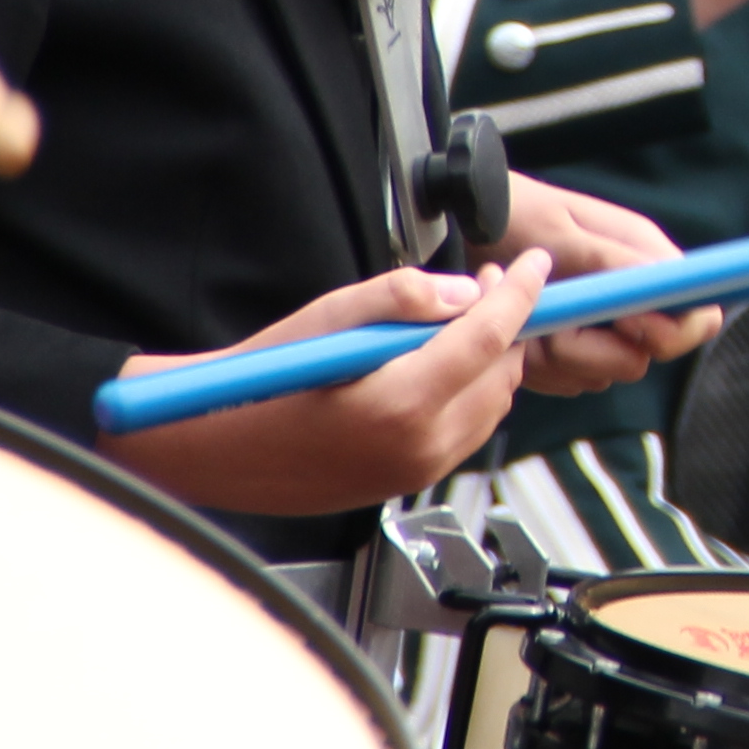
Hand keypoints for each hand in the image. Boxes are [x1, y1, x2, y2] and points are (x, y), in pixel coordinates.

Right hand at [102, 255, 546, 515]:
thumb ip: (404, 296)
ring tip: (458, 322)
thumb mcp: (330, 315)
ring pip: (491, 406)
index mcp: (403, 402)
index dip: (521, 294)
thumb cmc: (262, 379)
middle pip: (501, 375)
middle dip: (505, 324)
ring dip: (489, 360)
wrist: (214, 445)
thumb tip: (466, 293)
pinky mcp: (407, 481)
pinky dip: (468, 392)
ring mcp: (416, 470)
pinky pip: (464, 431)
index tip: (534, 266)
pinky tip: (437, 364)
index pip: (491, 338)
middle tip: (486, 284)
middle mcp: (419, 446)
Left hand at [495, 171, 724, 388]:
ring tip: (527, 320)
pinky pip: (569, 380)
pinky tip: (520, 334)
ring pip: (601, 374)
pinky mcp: (573, 350)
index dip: (672, 332)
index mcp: (645, 260)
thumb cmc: (516, 216)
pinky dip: (540, 366)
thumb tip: (666, 283)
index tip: (625, 324)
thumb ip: (614, 262)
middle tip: (553, 326)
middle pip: (643, 357)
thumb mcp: (562, 233)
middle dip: (593, 351)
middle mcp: (632, 298)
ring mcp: (602, 328)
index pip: (696, 316)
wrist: (467, 224)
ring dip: (558, 358)